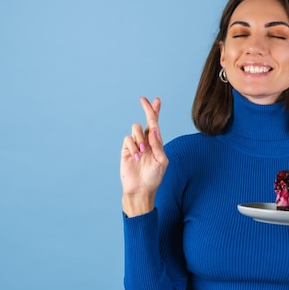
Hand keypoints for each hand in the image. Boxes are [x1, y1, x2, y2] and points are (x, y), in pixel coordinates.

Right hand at [120, 97, 167, 215]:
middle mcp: (146, 141)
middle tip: (143, 99)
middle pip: (146, 120)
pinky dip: (133, 146)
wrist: (141, 190)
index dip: (156, 111)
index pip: (156, 124)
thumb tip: (154, 129)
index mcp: (157, 142)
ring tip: (143, 151)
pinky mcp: (126, 150)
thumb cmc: (154, 177)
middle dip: (147, 109)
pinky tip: (136, 156)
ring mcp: (135, 144)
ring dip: (141, 137)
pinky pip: (128, 139)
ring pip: (136, 128)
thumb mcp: (162, 161)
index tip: (156, 99)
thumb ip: (158, 145)